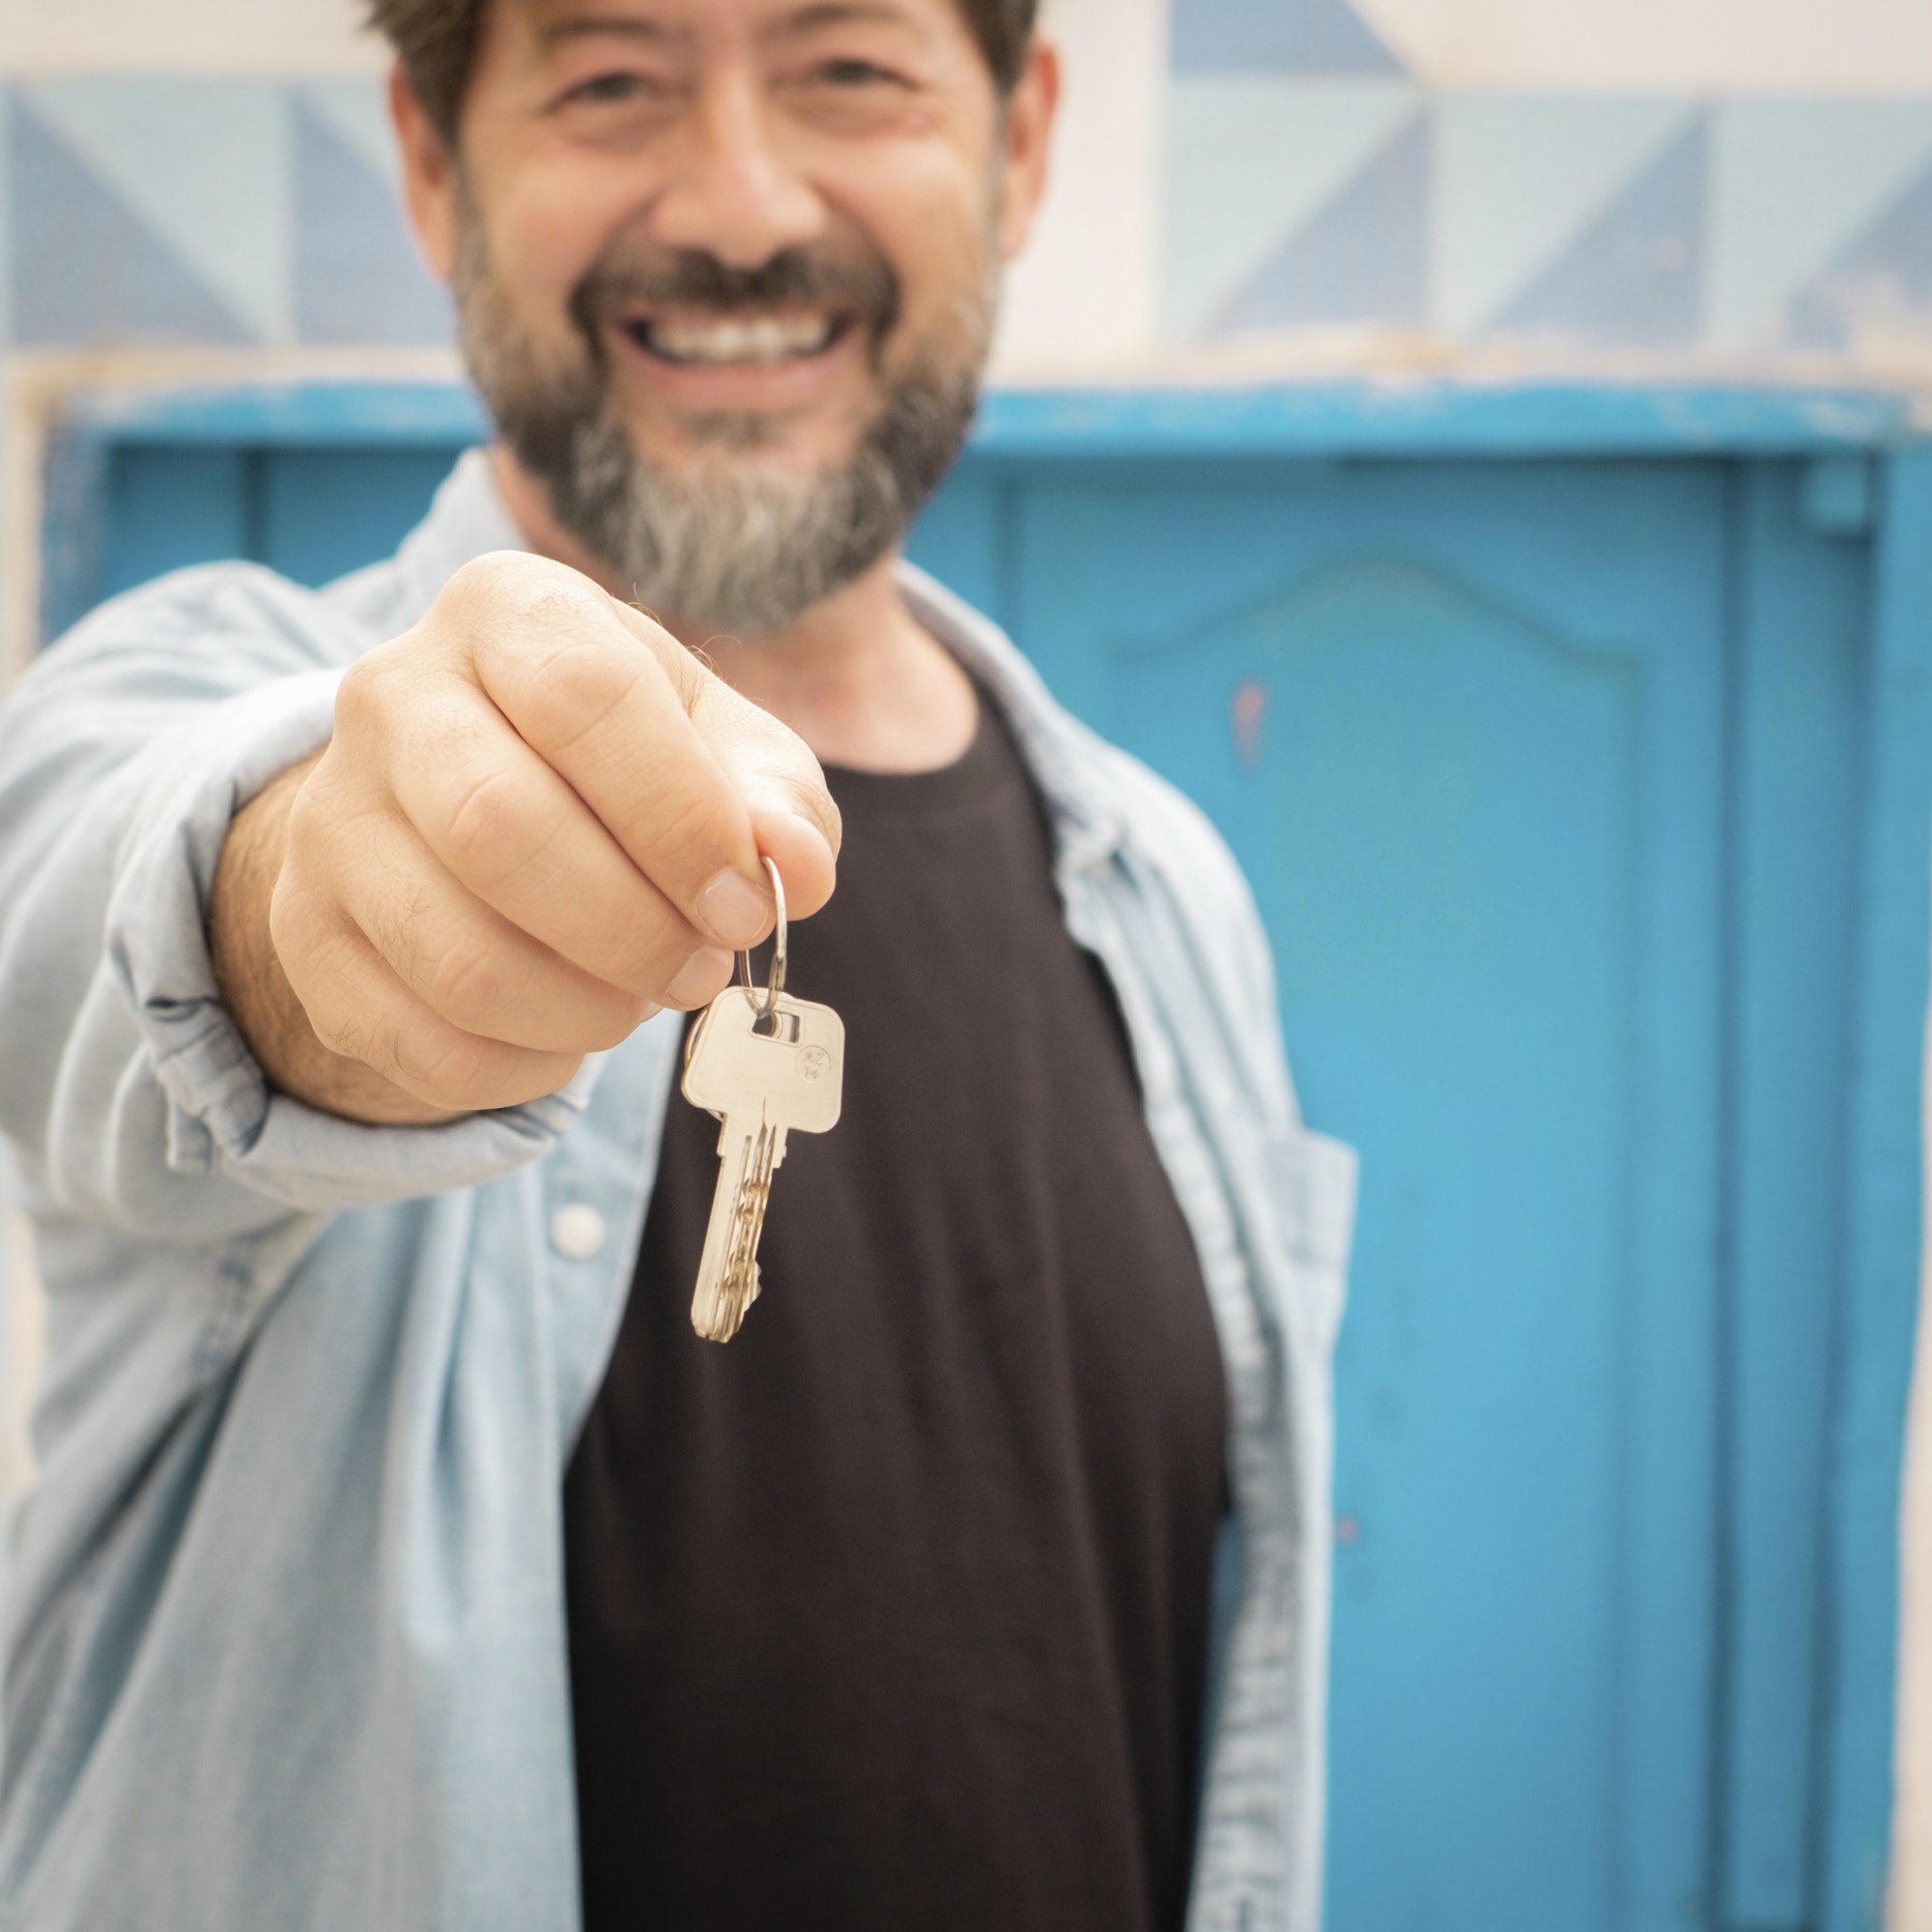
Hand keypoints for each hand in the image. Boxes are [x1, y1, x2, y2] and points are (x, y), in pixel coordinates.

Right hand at [212, 552, 839, 1123]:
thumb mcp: (722, 748)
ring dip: (582, 1008)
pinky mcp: (305, 931)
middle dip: (631, 930)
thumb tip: (797, 869)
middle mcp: (391, 694)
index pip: (584, 700)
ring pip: (454, 953)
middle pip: (498, 828)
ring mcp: (330, 816)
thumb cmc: (629, 761)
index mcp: (508, 611)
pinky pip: (416, 1039)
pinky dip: (519, 1067)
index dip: (679, 821)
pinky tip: (570, 1031)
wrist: (475, 791)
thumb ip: (778, 801)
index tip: (744, 905)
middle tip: (701, 970)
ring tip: (642, 999)